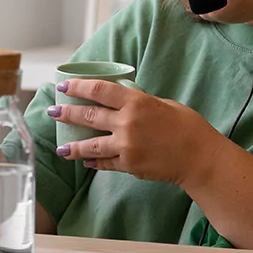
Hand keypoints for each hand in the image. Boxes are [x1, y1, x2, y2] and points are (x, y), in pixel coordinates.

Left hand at [48, 78, 211, 186]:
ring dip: (72, 146)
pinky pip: (105, 162)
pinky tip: (84, 160)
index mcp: (136, 102)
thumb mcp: (163, 104)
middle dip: (66, 113)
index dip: (78, 87)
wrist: (199, 157)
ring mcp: (126, 146)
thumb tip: (121, 101)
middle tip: (53, 111)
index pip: (99, 90)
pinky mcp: (129, 165)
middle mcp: (127, 123)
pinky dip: (93, 161)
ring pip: (90, 145)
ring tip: (61, 147)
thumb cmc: (187, 126)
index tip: (64, 87)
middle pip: (88, 116)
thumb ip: (139, 103)